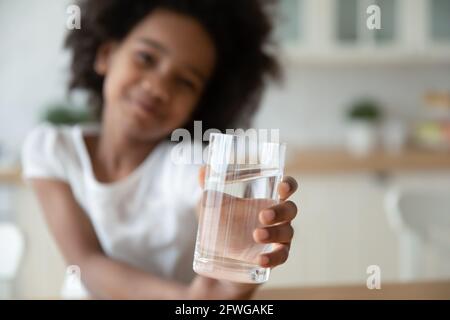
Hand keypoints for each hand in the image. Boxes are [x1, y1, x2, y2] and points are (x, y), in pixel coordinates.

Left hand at [192, 166, 297, 298]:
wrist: (218, 258)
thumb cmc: (222, 225)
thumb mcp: (212, 206)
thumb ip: (208, 187)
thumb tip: (202, 170)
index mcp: (267, 200)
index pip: (286, 188)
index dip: (289, 185)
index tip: (282, 186)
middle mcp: (278, 218)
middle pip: (290, 210)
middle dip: (280, 211)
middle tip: (262, 215)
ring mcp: (278, 238)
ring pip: (287, 233)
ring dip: (274, 233)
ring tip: (256, 235)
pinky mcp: (273, 257)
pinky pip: (281, 257)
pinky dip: (273, 258)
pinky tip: (261, 259)